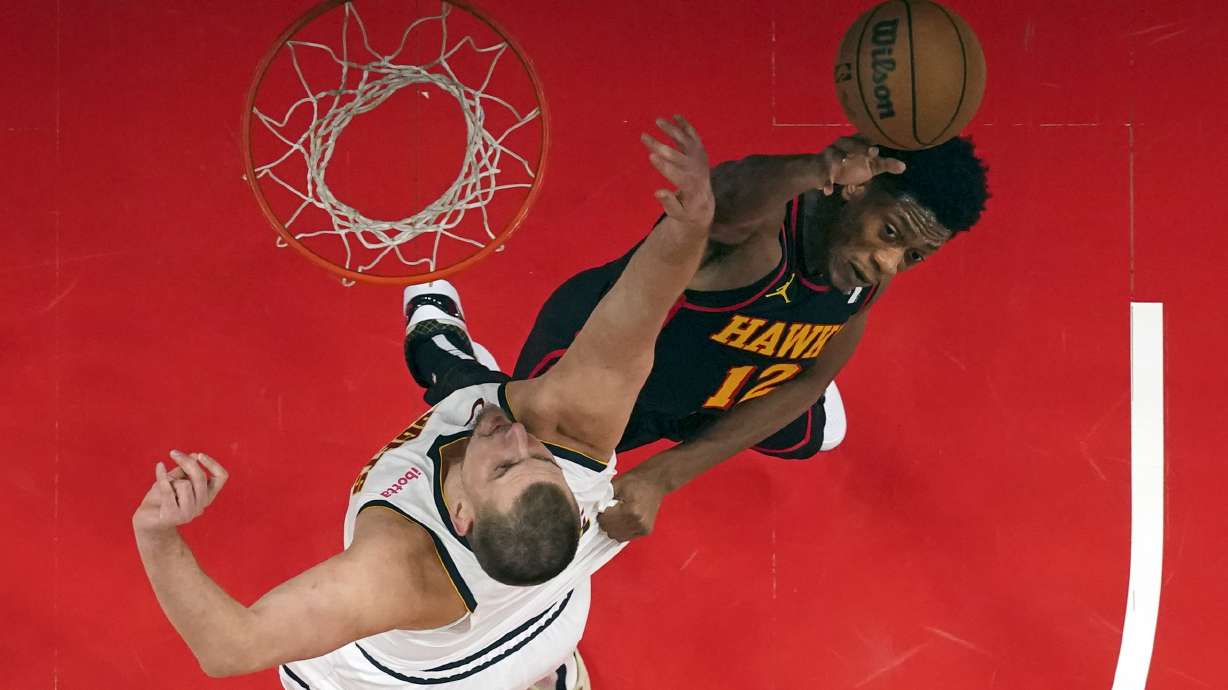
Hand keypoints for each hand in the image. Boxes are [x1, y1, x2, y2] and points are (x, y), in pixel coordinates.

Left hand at [132, 450, 228, 535]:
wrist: (147, 519)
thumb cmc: (163, 497)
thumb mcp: (176, 479)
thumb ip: (186, 470)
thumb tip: (196, 456)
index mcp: (206, 496)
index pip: (221, 477)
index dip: (212, 464)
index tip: (199, 455)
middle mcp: (200, 506)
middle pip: (200, 478)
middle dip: (186, 462)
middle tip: (173, 453)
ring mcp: (187, 513)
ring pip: (184, 485)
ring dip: (171, 480)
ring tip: (164, 487)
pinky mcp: (171, 516)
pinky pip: (167, 490)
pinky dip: (162, 475)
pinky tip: (159, 465)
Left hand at [597, 462, 670, 541]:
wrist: (656, 481)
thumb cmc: (636, 480)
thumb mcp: (617, 484)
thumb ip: (603, 497)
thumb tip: (593, 509)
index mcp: (631, 510)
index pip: (605, 521)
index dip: (601, 514)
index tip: (603, 507)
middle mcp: (638, 522)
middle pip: (610, 531)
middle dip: (606, 522)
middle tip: (610, 511)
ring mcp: (643, 528)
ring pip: (617, 537)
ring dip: (613, 527)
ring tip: (617, 515)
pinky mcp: (646, 531)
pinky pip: (626, 537)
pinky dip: (622, 530)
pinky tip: (624, 519)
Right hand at [641, 115, 714, 229]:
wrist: (704, 202)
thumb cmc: (686, 209)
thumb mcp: (677, 213)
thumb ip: (669, 203)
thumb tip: (658, 192)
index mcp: (691, 187)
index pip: (677, 175)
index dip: (664, 166)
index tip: (651, 156)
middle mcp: (697, 170)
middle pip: (677, 156)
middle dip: (659, 146)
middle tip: (643, 137)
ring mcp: (700, 158)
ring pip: (685, 141)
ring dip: (672, 130)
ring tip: (658, 121)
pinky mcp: (700, 151)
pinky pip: (693, 136)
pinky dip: (685, 125)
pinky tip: (675, 116)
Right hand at [817, 136, 905, 195]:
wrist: (823, 170)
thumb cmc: (851, 165)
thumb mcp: (870, 166)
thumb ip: (885, 165)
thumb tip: (903, 167)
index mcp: (856, 142)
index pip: (864, 138)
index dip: (870, 141)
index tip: (877, 150)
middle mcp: (842, 145)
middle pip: (849, 143)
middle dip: (858, 147)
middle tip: (870, 153)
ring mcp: (830, 156)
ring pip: (833, 155)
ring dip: (837, 158)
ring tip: (842, 162)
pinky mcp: (821, 169)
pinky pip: (823, 175)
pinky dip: (825, 183)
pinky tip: (828, 191)